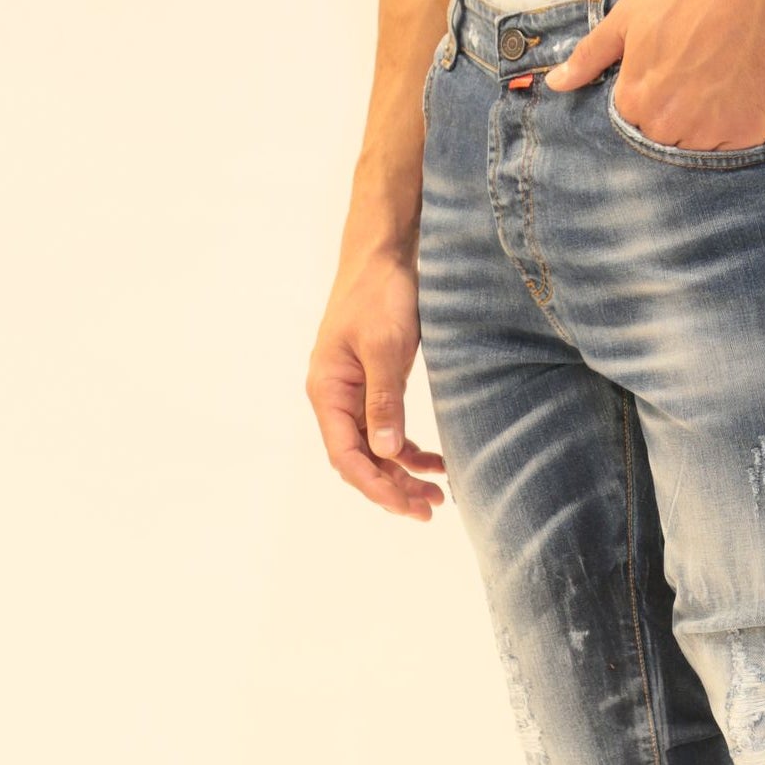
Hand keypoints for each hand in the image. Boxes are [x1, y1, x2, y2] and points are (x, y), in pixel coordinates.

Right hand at [306, 245, 444, 520]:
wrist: (384, 254)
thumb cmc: (380, 293)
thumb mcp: (385, 347)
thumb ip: (385, 400)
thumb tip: (388, 453)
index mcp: (327, 391)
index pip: (346, 456)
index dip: (376, 486)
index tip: (408, 506)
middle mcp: (336, 397)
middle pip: (359, 460)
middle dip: (392, 488)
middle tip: (430, 510)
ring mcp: (354, 393)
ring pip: (375, 449)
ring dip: (403, 475)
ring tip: (437, 496)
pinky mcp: (375, 384)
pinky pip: (388, 430)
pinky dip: (409, 451)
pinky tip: (435, 462)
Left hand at [545, 0, 764, 151]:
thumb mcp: (628, 18)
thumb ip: (589, 56)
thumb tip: (555, 84)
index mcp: (634, 101)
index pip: (633, 117)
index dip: (651, 91)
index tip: (670, 66)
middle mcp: (667, 126)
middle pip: (665, 135)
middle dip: (676, 110)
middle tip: (698, 70)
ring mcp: (708, 135)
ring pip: (698, 145)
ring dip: (705, 122)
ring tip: (720, 79)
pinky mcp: (746, 136)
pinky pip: (733, 148)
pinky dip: (735, 126)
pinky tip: (738, 91)